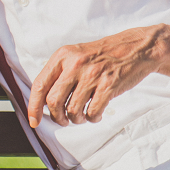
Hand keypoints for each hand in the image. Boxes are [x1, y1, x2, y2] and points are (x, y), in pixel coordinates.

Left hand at [27, 26, 163, 126]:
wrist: (135, 48)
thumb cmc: (102, 55)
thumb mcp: (76, 55)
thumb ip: (59, 74)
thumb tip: (42, 102)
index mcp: (62, 56)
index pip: (40, 85)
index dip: (33, 107)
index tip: (34, 121)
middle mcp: (75, 64)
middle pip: (53, 101)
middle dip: (56, 117)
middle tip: (62, 120)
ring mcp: (92, 75)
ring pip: (72, 110)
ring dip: (75, 119)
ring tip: (81, 116)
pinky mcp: (108, 85)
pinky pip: (92, 112)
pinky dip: (92, 118)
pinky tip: (95, 114)